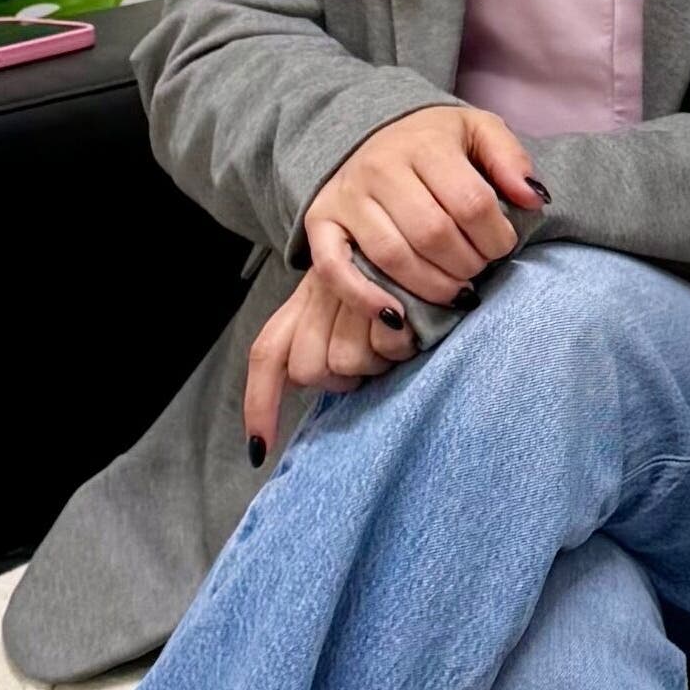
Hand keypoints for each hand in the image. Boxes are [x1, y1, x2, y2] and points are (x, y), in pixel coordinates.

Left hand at [240, 264, 413, 460]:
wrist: (429, 240)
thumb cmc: (396, 287)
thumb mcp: (350, 310)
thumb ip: (321, 345)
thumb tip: (298, 394)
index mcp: (304, 303)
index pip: (269, 355)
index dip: (261, 405)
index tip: (260, 450)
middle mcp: (317, 291)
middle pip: (309, 368)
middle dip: (342, 378)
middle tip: (372, 355)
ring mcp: (348, 286)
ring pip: (347, 361)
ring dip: (377, 360)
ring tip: (396, 337)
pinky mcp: (382, 283)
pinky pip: (383, 342)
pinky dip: (400, 345)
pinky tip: (412, 326)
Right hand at [303, 104, 544, 317]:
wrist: (369, 132)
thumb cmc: (435, 142)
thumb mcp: (479, 132)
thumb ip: (510, 160)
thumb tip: (534, 198)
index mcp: (425, 143)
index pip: (470, 202)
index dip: (496, 237)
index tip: (502, 247)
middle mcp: (380, 167)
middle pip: (433, 233)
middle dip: (467, 264)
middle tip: (478, 270)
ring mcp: (347, 197)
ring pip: (391, 255)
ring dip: (430, 286)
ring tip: (454, 290)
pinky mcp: (320, 222)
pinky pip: (334, 269)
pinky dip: (364, 298)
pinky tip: (396, 316)